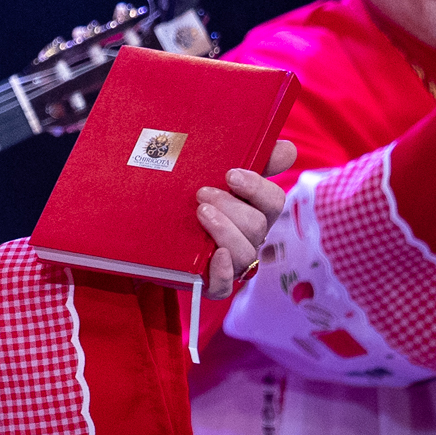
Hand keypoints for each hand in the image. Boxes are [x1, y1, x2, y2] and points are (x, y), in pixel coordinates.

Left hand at [196, 138, 294, 297]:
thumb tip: (288, 147)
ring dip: (225, 231)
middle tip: (202, 193)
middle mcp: (246, 237)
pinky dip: (222, 272)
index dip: (258, 188)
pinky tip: (214, 255)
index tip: (231, 174)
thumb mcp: (210, 174)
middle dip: (232, 207)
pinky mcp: (208, 282)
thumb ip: (248, 159)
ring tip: (200, 213)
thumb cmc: (187, 199)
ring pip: (245, 253)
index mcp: (252, 210)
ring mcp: (229, 262)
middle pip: (258, 225)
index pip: (273, 201)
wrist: (147, 234)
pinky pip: (224, 287)